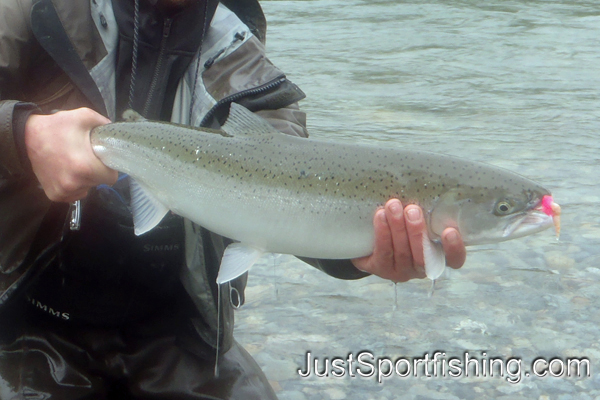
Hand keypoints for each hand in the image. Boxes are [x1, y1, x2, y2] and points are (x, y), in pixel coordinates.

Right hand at [25, 107, 117, 201]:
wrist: (27, 136)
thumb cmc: (58, 126)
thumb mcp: (84, 116)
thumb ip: (104, 124)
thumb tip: (114, 132)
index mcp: (86, 167)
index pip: (111, 178)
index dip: (109, 168)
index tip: (101, 159)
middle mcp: (75, 183)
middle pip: (98, 182)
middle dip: (96, 171)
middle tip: (85, 157)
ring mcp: (64, 191)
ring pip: (86, 189)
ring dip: (84, 179)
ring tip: (73, 164)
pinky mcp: (55, 195)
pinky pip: (73, 194)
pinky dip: (73, 186)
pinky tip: (66, 172)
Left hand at [351, 199, 465, 281]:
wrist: (370, 240)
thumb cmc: (402, 225)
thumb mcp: (416, 218)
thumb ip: (425, 210)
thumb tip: (429, 181)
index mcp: (437, 255)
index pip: (454, 260)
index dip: (454, 249)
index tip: (449, 231)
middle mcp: (421, 268)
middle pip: (423, 256)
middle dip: (417, 232)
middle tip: (412, 210)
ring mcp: (401, 271)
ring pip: (401, 252)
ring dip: (397, 227)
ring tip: (392, 206)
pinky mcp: (381, 268)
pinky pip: (383, 252)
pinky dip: (382, 233)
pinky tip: (380, 216)